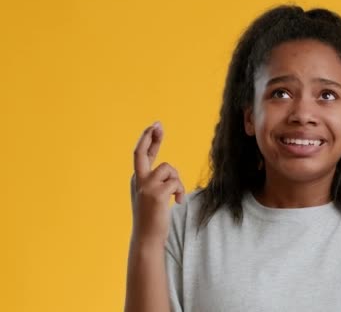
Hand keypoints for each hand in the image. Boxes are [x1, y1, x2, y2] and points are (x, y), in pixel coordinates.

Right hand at [130, 121, 184, 245]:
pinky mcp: (156, 193)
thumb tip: (167, 171)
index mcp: (137, 179)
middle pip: (141, 152)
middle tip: (158, 124)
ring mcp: (145, 186)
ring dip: (177, 181)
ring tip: (175, 196)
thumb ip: (156, 181)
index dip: (148, 139)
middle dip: (150, 136)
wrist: (147, 238)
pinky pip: (176, 182)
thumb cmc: (153, 218)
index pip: (142, 154)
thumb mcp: (152, 196)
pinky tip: (176, 202)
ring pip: (169, 169)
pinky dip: (180, 192)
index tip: (155, 126)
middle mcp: (138, 180)